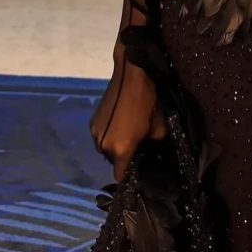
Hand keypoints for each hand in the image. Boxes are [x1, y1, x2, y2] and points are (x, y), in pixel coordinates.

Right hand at [89, 59, 166, 182]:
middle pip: (112, 162)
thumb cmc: (148, 102)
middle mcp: (103, 145)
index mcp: (120, 149)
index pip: (120, 176)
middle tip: (136, 145)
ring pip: (104, 149)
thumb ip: (153, 146)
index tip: (138, 168)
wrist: (131, 75)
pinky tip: (119, 123)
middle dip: (123, 157)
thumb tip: (153, 152)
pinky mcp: (92, 120)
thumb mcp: (158, 128)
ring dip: (114, 145)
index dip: (129, 175)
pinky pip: (100, 136)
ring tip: (127, 132)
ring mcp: (95, 132)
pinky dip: (108, 134)